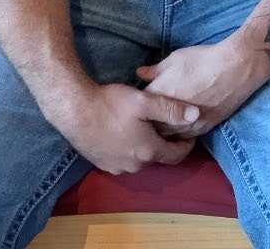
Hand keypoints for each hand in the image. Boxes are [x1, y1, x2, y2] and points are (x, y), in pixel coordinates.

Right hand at [52, 81, 200, 174]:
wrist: (73, 110)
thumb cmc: (111, 104)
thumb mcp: (144, 102)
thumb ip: (171, 110)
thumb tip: (196, 115)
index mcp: (148, 151)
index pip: (177, 155)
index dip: (187, 145)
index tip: (190, 133)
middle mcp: (135, 165)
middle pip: (158, 157)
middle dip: (166, 144)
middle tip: (170, 127)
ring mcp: (117, 167)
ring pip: (141, 159)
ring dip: (148, 147)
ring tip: (148, 128)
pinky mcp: (102, 164)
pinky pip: (124, 159)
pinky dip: (131, 149)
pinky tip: (127, 133)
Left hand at [137, 39, 269, 136]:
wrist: (236, 68)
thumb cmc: (202, 59)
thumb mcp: (174, 59)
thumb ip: (155, 70)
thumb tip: (140, 74)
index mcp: (160, 96)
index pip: (139, 109)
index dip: (137, 107)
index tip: (137, 104)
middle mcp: (170, 115)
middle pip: (150, 128)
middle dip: (147, 123)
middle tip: (146, 118)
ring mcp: (187, 124)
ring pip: (167, 137)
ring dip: (162, 132)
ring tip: (161, 123)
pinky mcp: (203, 129)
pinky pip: (185, 138)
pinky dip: (179, 133)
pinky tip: (178, 126)